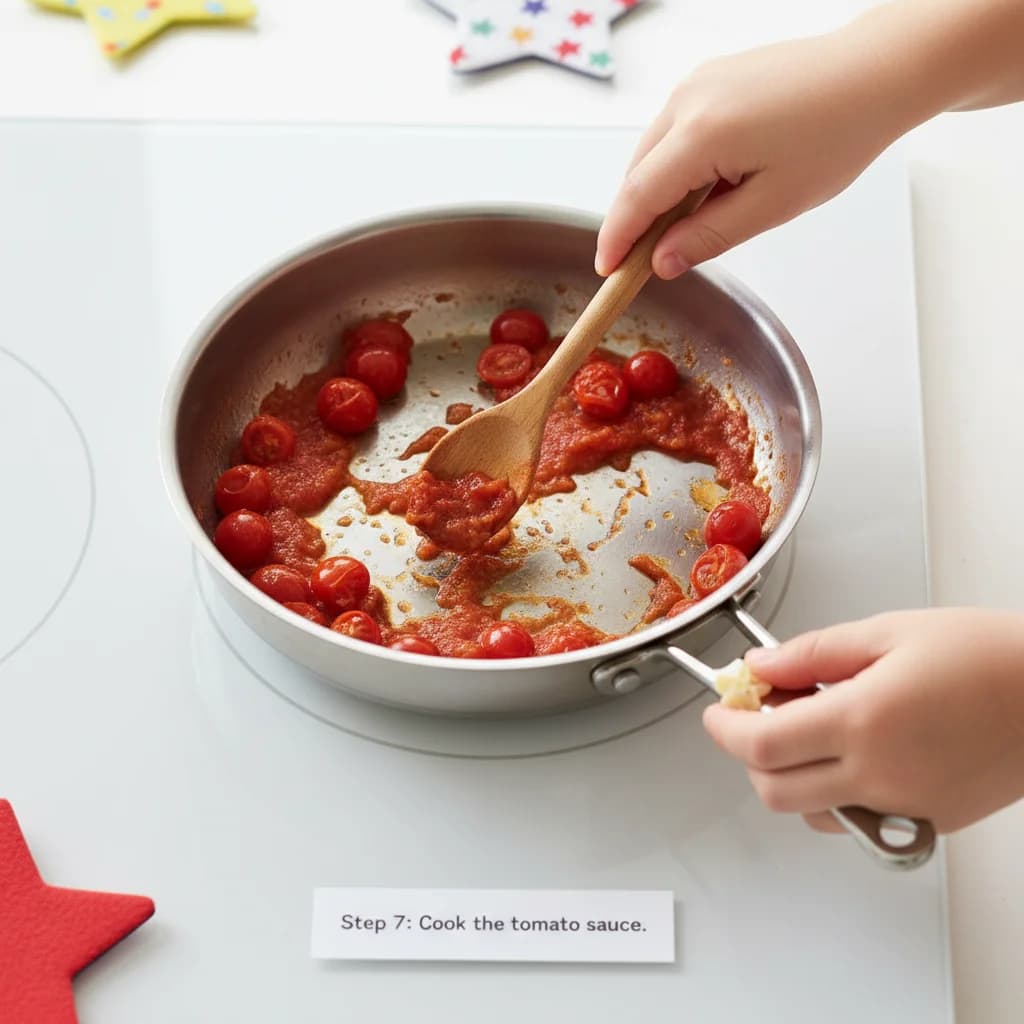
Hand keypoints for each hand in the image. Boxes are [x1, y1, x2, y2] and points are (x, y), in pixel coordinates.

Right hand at [595, 28, 921, 278]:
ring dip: (656, 193)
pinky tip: (703, 188)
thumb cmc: (838, 133)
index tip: (607, 270)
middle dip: (634, 221)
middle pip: (636, 174)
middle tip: (644, 263)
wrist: (876, 72)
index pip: (637, 197)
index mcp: (702, 133)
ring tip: (685, 228)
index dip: (617, 239)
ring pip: (652, 152)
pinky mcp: (708, 78)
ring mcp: (696, 83)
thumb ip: (709, 236)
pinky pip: (672, 131)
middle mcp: (688, 100)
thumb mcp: (773, 204)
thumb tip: (662, 262)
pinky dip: (674, 165)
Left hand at [702, 609, 1023, 833]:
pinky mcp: (933, 821)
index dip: (724, 728)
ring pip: (814, 814)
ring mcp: (906, 804)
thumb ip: (812, 654)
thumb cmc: (989, 656)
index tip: (718, 709)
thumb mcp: (888, 632)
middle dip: (750, 755)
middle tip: (759, 714)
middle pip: (775, 791)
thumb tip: (759, 667)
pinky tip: (855, 752)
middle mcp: (879, 773)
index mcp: (862, 721)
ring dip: (792, 777)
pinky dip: (836, 794)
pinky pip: (860, 819)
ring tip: (812, 727)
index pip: (761, 744)